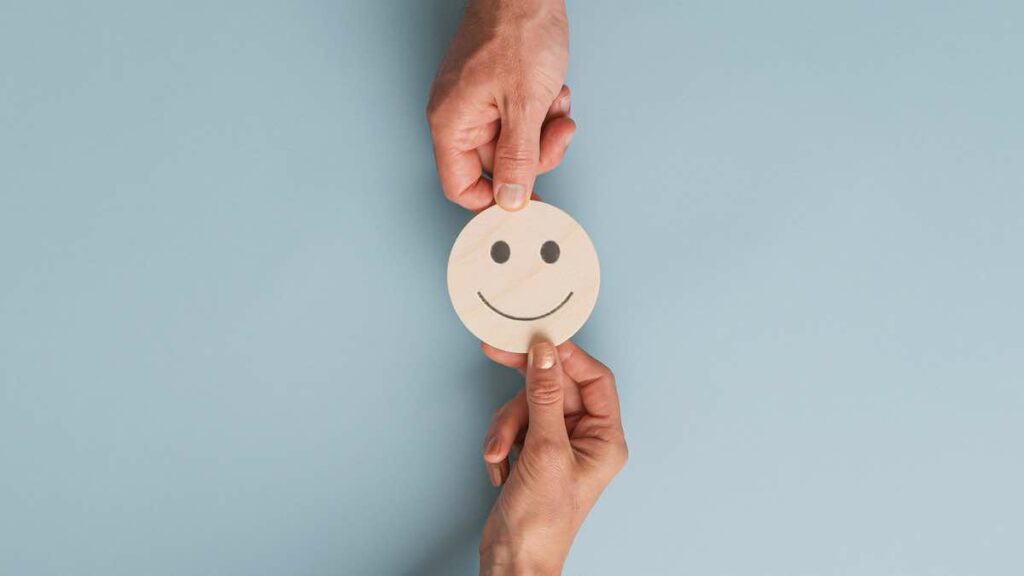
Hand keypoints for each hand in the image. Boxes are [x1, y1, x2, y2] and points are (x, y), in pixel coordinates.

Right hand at [427, 0, 575, 211]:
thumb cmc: (516, 31)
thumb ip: (518, 159)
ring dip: (544, 131)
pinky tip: (553, 91)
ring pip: (517, 143)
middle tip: (554, 134)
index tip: (525, 202)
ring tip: (554, 103)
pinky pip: (524, 120)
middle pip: (499, 166)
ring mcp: (481, 103)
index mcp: (452, 124)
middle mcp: (461, 117)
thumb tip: (511, 202)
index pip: (461, 186)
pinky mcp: (500, 91)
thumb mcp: (524, 106)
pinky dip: (544, 112)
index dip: (493, 200)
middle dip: (534, 153)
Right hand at [478, 341, 627, 574]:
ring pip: (527, 404)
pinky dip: (500, 442)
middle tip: (496, 352)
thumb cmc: (542, 521)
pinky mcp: (532, 452)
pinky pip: (513, 425)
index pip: (594, 378)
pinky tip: (499, 467)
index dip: (567, 355)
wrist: (513, 560)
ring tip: (499, 453)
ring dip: (506, 425)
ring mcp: (557, 444)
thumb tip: (545, 353)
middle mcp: (585, 437)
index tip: (538, 339)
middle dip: (523, 393)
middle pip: (554, 386)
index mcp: (605, 437)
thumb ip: (544, 397)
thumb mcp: (545, 451)